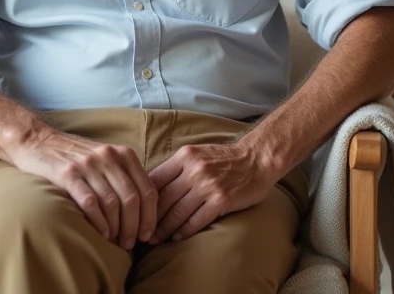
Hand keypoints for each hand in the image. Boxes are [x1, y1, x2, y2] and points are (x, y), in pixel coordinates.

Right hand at [10, 128, 156, 249]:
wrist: (38, 141)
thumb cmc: (75, 156)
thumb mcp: (106, 159)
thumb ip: (124, 177)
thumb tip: (144, 212)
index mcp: (124, 154)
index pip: (147, 189)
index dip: (150, 216)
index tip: (147, 235)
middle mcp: (109, 157)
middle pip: (132, 199)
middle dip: (134, 226)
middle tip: (129, 243)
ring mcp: (88, 164)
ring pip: (112, 203)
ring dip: (116, 227)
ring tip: (114, 241)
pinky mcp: (67, 174)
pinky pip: (90, 202)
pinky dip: (98, 222)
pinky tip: (100, 233)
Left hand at [147, 142, 279, 242]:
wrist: (257, 159)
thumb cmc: (224, 158)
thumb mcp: (196, 154)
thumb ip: (176, 168)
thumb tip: (150, 187)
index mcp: (185, 156)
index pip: (155, 180)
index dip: (143, 199)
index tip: (136, 212)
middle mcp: (194, 170)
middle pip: (164, 199)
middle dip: (150, 218)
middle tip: (142, 232)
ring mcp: (208, 186)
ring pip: (178, 212)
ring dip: (164, 229)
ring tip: (156, 239)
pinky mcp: (221, 200)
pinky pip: (196, 220)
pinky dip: (184, 231)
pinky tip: (177, 237)